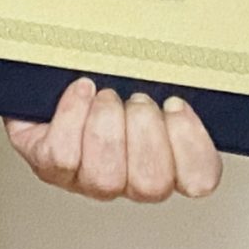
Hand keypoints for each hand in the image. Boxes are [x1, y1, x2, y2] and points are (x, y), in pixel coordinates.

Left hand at [6, 76, 222, 202]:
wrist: (50, 83)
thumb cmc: (106, 82)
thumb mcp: (147, 76)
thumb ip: (170, 80)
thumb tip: (184, 65)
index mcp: (166, 161)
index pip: (198, 180)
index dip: (191, 146)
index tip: (175, 105)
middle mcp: (130, 180)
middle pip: (152, 183)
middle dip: (144, 129)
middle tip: (135, 99)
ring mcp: (89, 179)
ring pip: (106, 175)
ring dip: (107, 123)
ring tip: (105, 96)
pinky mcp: (51, 168)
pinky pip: (64, 154)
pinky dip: (73, 114)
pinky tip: (81, 92)